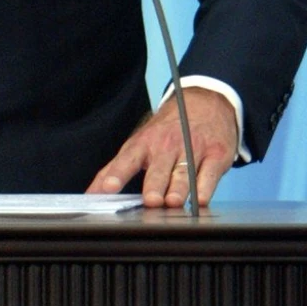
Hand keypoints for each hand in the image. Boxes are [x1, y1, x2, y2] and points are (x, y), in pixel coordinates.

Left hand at [86, 87, 237, 207]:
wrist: (206, 103)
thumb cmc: (166, 132)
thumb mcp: (138, 145)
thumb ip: (114, 171)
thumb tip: (90, 195)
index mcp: (144, 144)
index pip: (127, 160)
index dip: (117, 174)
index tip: (108, 188)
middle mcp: (167, 146)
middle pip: (159, 170)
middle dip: (154, 185)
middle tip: (150, 200)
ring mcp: (193, 149)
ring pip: (184, 173)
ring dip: (178, 188)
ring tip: (172, 202)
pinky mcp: (216, 155)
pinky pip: (210, 174)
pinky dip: (205, 187)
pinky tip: (200, 198)